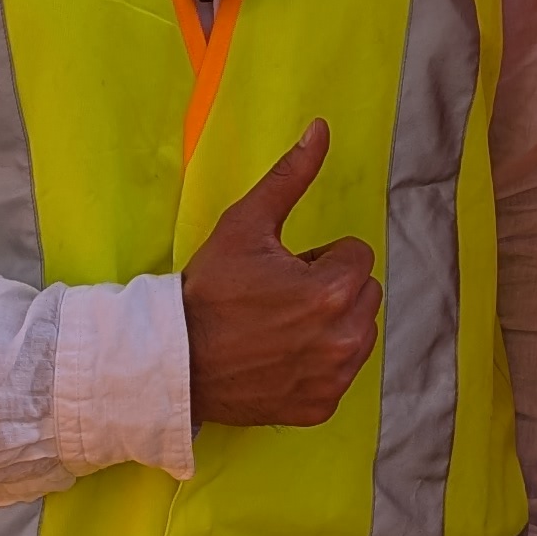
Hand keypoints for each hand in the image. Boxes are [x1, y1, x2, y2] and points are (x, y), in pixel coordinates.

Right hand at [182, 124, 380, 428]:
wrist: (173, 361)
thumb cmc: (209, 291)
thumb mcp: (246, 225)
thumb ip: (291, 177)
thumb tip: (321, 129)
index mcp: (333, 291)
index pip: (356, 255)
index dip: (318, 257)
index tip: (282, 270)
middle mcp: (343, 339)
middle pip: (363, 293)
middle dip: (331, 288)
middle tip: (279, 297)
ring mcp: (333, 377)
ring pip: (358, 332)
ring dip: (332, 325)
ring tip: (280, 327)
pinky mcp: (320, 406)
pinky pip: (341, 372)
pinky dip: (319, 364)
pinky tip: (280, 358)